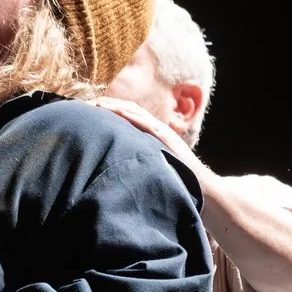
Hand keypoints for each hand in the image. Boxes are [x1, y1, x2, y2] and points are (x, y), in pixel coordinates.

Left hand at [89, 94, 204, 175]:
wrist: (202, 188)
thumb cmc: (177, 180)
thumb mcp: (154, 164)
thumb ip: (140, 158)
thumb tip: (118, 164)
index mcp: (153, 135)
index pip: (130, 116)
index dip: (111, 110)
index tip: (92, 109)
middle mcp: (157, 130)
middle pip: (130, 110)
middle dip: (109, 104)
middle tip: (88, 102)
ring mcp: (163, 133)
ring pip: (137, 113)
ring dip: (116, 106)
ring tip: (98, 103)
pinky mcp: (167, 140)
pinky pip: (148, 125)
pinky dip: (132, 117)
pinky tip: (118, 112)